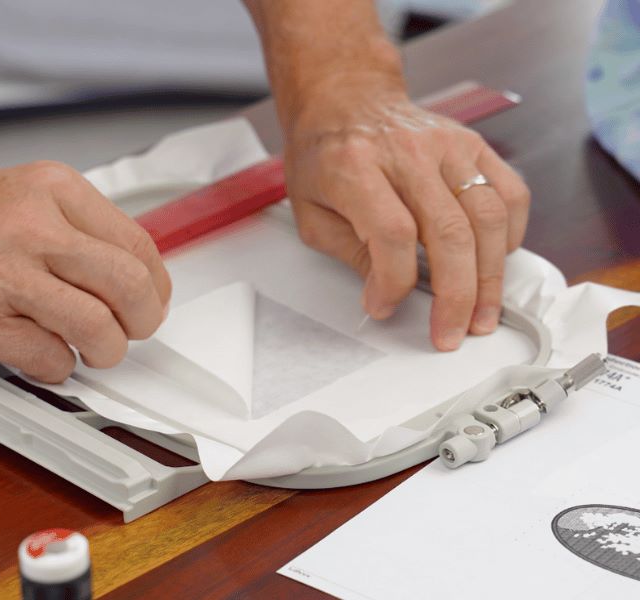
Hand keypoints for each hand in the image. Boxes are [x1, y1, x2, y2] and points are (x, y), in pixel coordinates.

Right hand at [0, 161, 170, 381]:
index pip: (138, 244)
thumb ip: (84, 231)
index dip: (156, 286)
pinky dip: (58, 367)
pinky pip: (51, 359)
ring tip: (92, 348)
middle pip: (129, 284)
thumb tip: (139, 281)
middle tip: (132, 330)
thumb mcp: (29, 198)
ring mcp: (5, 274)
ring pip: (98, 327)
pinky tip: (45, 353)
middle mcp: (33, 226)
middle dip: (143, 321)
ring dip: (106, 350)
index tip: (152, 302)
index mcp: (55, 188)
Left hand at [284, 74, 529, 349]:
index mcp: (355, 168)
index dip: (394, 282)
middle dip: (455, 296)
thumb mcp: (311, 212)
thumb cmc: (324, 155)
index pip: (392, 234)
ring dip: (490, 277)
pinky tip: (496, 262)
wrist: (345, 99)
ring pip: (488, 217)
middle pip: (448, 233)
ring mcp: (447, 146)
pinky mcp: (472, 145)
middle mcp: (407, 154)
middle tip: (450, 333)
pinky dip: (511, 234)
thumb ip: (349, 253)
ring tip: (481, 315)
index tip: (384, 305)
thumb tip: (386, 294)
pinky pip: (510, 193)